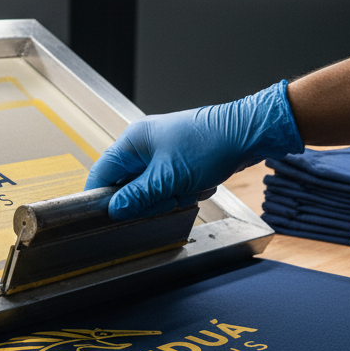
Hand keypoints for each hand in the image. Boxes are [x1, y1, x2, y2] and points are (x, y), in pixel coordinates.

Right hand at [85, 80, 303, 219]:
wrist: (248, 134)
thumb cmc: (209, 145)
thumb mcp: (168, 178)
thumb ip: (137, 195)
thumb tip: (114, 209)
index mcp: (133, 141)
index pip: (102, 172)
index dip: (101, 196)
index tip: (104, 216)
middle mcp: (144, 146)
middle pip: (129, 185)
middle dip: (149, 198)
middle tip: (167, 197)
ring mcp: (163, 154)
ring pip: (152, 190)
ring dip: (171, 196)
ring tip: (189, 187)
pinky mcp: (179, 162)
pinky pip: (171, 187)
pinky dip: (185, 191)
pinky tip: (200, 184)